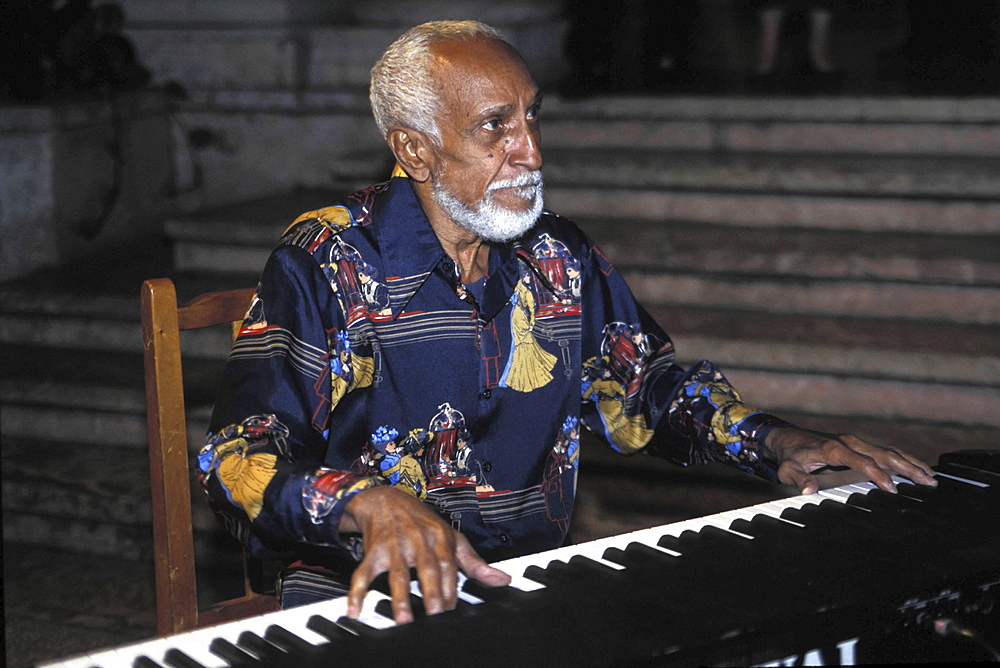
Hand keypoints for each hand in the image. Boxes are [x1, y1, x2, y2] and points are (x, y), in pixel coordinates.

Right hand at [341, 486, 510, 623]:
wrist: (385, 499)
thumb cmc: (422, 522)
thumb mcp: (452, 537)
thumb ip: (474, 563)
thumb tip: (503, 580)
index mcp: (440, 536)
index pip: (448, 565)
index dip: (451, 587)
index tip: (452, 610)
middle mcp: (417, 539)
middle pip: (426, 568)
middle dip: (431, 592)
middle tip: (435, 616)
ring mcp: (394, 545)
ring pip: (397, 572)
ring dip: (399, 597)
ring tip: (403, 619)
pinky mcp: (373, 551)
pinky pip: (363, 572)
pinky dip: (358, 591)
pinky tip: (355, 609)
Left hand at [764, 426, 937, 494]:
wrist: (786, 438)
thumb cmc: (789, 456)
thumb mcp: (788, 470)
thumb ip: (799, 480)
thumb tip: (809, 491)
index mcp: (834, 448)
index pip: (862, 462)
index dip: (878, 475)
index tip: (892, 489)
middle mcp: (849, 442)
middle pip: (883, 454)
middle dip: (907, 468)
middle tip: (928, 482)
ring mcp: (855, 441)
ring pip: (888, 451)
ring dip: (910, 463)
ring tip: (931, 476)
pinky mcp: (858, 444)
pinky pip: (883, 450)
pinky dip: (902, 458)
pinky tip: (916, 467)